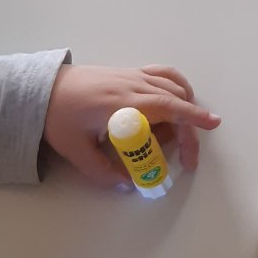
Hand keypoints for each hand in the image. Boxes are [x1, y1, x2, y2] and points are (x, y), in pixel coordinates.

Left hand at [44, 64, 220, 187]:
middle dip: (189, 129)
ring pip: (173, 88)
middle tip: (188, 160)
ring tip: (174, 138)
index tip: (213, 124)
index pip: (167, 107)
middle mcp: (134, 86)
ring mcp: (134, 76)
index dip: (191, 116)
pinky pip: (164, 75)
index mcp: (123, 104)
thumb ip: (102, 170)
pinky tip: (178, 101)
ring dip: (183, 111)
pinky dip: (177, 86)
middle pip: (175, 102)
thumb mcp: (76, 149)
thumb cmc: (59, 117)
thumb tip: (128, 184)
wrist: (44, 88)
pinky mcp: (131, 73)